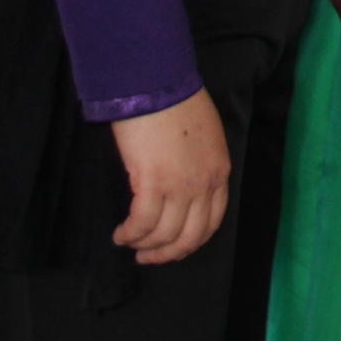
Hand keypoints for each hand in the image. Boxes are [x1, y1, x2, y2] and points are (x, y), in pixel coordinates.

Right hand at [112, 88, 229, 265]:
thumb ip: (200, 162)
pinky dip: (130, 234)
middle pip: (190, 237)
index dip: (191, 241)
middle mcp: (204, 184)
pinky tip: (121, 234)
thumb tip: (182, 182)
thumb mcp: (204, 135)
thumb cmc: (176, 102)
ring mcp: (180, 186)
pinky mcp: (153, 183)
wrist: (157, 84)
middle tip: (148, 257)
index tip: (173, 247)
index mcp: (220, 172)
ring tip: (129, 242)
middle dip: (167, 253)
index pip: (212, 222)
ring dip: (144, 246)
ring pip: (164, 235)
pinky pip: (142, 223)